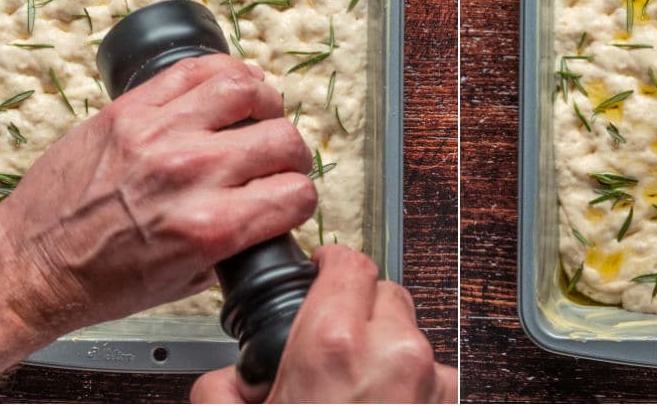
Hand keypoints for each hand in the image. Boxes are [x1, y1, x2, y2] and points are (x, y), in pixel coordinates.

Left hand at [0, 54, 317, 334]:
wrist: (31, 265)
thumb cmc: (100, 281)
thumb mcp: (187, 282)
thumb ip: (236, 244)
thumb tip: (269, 213)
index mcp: (209, 228)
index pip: (296, 194)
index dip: (301, 199)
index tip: (289, 199)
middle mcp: (189, 175)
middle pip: (283, 140)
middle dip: (293, 155)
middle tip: (280, 161)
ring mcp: (158, 135)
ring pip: (247, 89)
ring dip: (267, 103)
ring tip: (262, 115)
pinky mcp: (129, 110)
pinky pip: (195, 70)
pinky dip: (227, 72)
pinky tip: (232, 87)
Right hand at [191, 246, 457, 403]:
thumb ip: (222, 392)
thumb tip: (229, 384)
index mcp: (335, 347)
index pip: (349, 263)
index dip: (330, 265)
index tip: (323, 272)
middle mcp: (393, 357)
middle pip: (386, 296)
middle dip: (359, 313)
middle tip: (330, 347)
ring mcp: (431, 387)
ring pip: (413, 339)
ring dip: (387, 353)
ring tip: (354, 396)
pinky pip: (434, 380)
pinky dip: (411, 389)